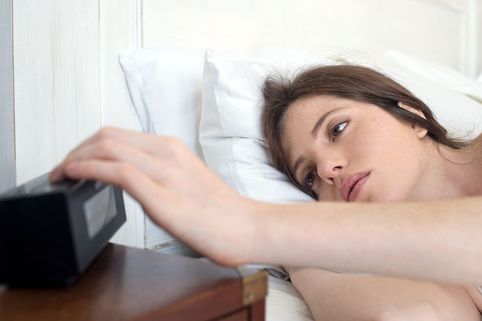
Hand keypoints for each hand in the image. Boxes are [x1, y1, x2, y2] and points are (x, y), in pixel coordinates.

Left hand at [49, 127, 257, 265]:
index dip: (87, 145)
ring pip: (107, 148)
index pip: (117, 135)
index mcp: (171, 148)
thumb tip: (128, 178)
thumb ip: (157, 173)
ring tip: (61, 175)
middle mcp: (167, 152)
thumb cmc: (218, 210)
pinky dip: (88, 169)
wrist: (245, 226)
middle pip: (106, 136)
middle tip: (62, 169)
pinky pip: (117, 171)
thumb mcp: (183, 180)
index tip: (74, 162)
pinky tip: (74, 177)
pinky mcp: (162, 195)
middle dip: (75, 150)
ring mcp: (165, 172)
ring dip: (74, 159)